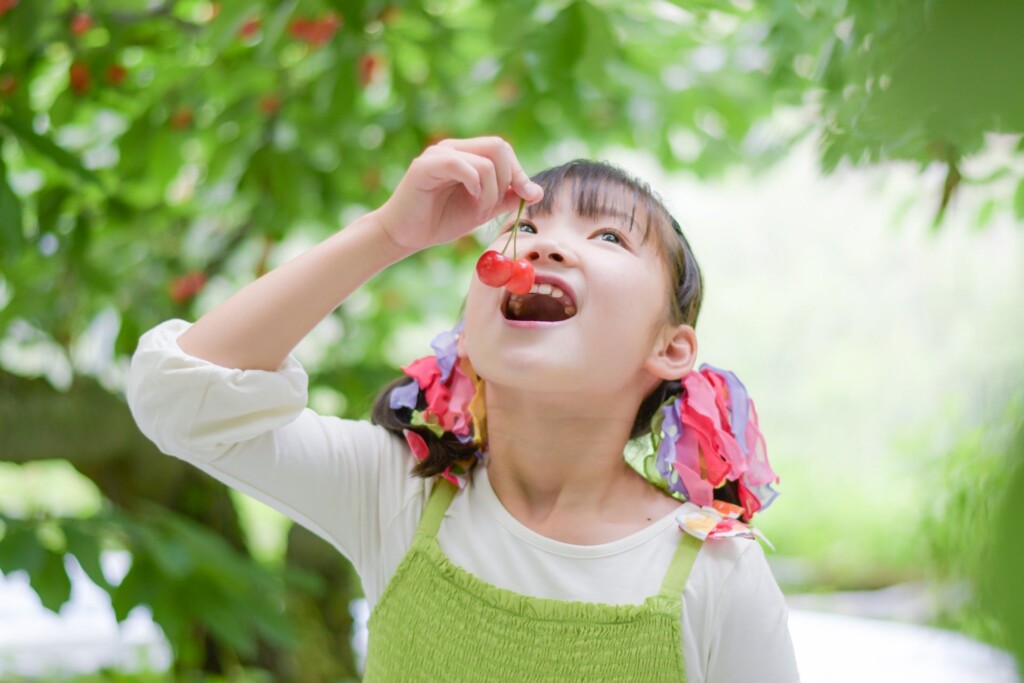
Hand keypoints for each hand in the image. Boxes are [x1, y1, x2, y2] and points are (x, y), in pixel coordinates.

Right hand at [371, 137, 543, 254]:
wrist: (405, 235)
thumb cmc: (440, 221)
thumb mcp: (483, 209)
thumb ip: (507, 198)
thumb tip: (536, 191)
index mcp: (467, 154)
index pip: (503, 150)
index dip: (520, 173)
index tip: (529, 196)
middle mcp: (453, 148)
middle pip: (499, 146)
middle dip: (509, 178)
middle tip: (496, 204)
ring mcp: (439, 154)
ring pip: (485, 160)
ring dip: (491, 191)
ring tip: (479, 210)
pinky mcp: (425, 166)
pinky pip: (461, 165)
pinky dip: (475, 184)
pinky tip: (471, 199)